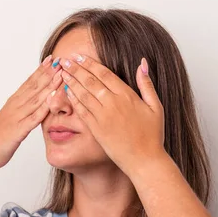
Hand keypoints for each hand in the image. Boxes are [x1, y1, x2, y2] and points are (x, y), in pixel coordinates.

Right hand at [0, 55, 62, 170]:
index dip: (41, 71)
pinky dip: (44, 106)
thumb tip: (29, 108)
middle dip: (48, 72)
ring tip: (60, 72)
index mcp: (13, 103)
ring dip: (49, 84)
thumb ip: (20, 114)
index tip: (51, 59)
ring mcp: (17, 117)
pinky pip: (34, 117)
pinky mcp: (18, 130)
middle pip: (34, 86)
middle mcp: (15, 106)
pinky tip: (53, 98)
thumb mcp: (9, 122)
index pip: (29, 83)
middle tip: (60, 59)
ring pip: (36, 97)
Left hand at [59, 53, 164, 175]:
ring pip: (83, 94)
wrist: (144, 160)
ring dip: (71, 82)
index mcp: (127, 95)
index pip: (104, 74)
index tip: (79, 56)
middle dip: (76, 69)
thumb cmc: (152, 135)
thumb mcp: (156, 107)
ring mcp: (103, 116)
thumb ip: (146, 84)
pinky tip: (66, 93)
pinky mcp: (96, 129)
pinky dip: (73, 100)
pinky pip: (81, 111)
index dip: (89, 63)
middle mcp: (112, 103)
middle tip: (65, 60)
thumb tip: (142, 63)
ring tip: (62, 72)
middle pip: (90, 81)